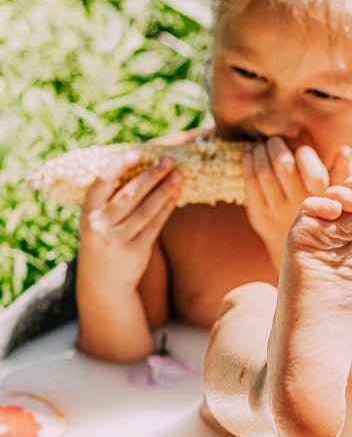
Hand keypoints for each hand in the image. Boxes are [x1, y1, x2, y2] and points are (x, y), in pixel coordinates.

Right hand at [78, 151, 180, 295]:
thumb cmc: (103, 241)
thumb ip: (110, 200)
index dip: (120, 166)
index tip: (138, 153)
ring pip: (146, 210)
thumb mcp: (96, 222)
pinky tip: (175, 196)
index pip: (102, 183)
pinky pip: (155, 226)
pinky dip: (166, 209)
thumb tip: (140, 168)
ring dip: (163, 191)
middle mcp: (101, 225)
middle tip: (167, 161)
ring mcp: (118, 240)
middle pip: (129, 195)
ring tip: (177, 176)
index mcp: (88, 213)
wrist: (102, 283)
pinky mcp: (136, 251)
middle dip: (151, 176)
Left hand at [242, 137, 350, 267]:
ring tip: (262, 144)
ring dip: (260, 151)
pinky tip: (251, 151)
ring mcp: (276, 210)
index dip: (304, 153)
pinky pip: (249, 181)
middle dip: (276, 146)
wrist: (296, 248)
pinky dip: (248, 161)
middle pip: (282, 165)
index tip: (300, 149)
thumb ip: (341, 173)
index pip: (310, 169)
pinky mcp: (258, 213)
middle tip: (274, 139)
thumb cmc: (321, 211)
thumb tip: (344, 149)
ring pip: (263, 171)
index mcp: (320, 198)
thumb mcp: (336, 194)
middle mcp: (297, 204)